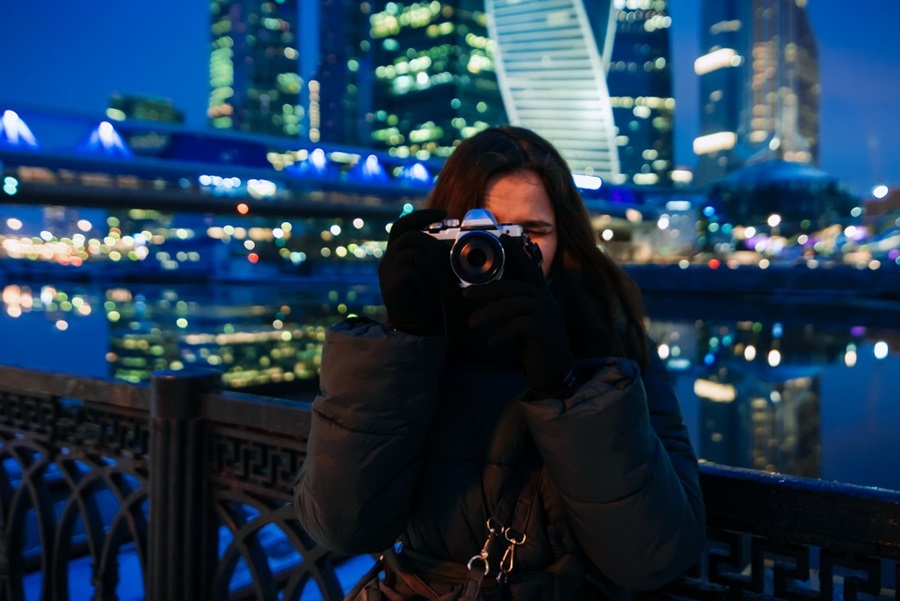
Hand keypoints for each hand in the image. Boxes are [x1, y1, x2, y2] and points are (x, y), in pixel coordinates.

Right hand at [378, 209, 457, 334]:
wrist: (420, 332)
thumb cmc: (434, 303)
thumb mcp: (439, 274)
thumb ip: (442, 257)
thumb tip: (463, 239)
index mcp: (398, 253)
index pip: (402, 225)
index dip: (421, 216)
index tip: (443, 213)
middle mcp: (388, 259)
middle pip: (411, 237)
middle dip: (437, 250)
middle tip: (455, 270)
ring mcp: (387, 271)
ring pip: (415, 254)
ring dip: (438, 272)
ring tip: (451, 292)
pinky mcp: (391, 285)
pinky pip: (414, 273)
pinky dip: (431, 286)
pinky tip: (438, 299)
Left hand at [463, 235, 574, 396]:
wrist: (554, 373)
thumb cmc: (534, 347)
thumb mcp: (523, 322)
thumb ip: (512, 306)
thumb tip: (486, 291)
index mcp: (542, 296)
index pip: (529, 269)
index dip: (517, 253)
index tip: (502, 238)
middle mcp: (547, 301)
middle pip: (515, 286)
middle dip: (488, 288)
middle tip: (465, 295)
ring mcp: (548, 315)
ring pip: (514, 305)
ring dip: (489, 313)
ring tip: (472, 323)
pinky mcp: (545, 331)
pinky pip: (520, 325)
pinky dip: (503, 332)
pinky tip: (492, 341)